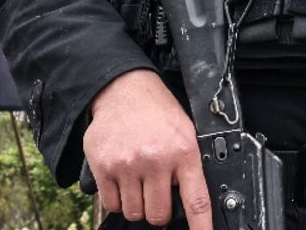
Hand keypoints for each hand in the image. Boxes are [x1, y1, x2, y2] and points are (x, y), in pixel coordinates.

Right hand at [84, 69, 211, 228]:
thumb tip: (189, 205)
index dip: (201, 226)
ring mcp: (127, 164)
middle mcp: (155, 160)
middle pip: (158, 215)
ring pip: (134, 213)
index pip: (196, 201)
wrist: (123, 88)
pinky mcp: (103, 166)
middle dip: (158, 209)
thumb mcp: (185, 132)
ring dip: (137, 204)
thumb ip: (188, 167)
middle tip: (155, 191)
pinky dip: (117, 199)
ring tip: (137, 181)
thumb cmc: (157, 112)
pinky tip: (122, 179)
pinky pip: (111, 204)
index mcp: (182, 151)